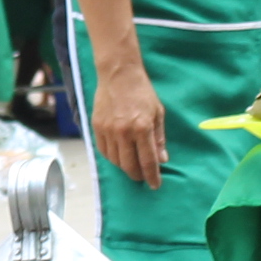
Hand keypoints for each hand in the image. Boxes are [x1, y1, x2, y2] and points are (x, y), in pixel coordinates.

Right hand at [90, 61, 167, 187]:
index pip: (148, 161)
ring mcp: (108, 130)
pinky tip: (119, 157)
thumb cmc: (142, 92)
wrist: (118, 75)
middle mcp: (124, 132)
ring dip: (125, 168)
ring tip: (132, 167)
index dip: (152, 176)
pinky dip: (113, 158)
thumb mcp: (158, 113)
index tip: (155, 185)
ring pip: (116, 161)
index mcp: (142, 128)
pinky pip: (104, 151)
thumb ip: (159, 138)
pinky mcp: (97, 127)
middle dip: (138, 175)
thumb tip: (162, 159)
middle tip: (143, 177)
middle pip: (130, 165)